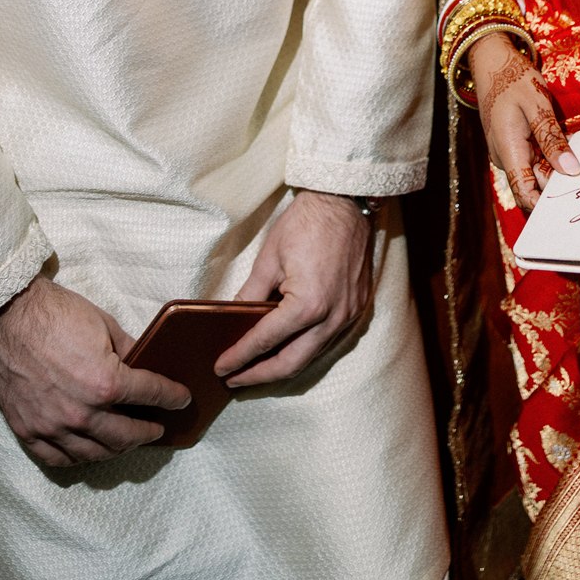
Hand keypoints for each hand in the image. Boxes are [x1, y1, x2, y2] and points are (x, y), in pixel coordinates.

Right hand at [0, 274, 191, 467]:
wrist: (7, 316)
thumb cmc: (56, 315)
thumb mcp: (105, 324)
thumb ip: (128, 350)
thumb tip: (143, 363)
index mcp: (105, 383)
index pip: (151, 395)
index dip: (172, 396)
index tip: (182, 399)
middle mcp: (82, 413)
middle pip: (126, 435)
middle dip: (148, 432)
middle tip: (158, 428)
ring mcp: (53, 427)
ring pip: (95, 454)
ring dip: (118, 449)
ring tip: (128, 440)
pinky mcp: (28, 432)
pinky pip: (60, 459)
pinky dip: (80, 457)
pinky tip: (90, 450)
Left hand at [216, 189, 374, 387]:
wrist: (346, 200)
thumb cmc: (307, 222)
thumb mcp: (270, 257)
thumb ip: (251, 293)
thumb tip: (233, 318)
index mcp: (307, 305)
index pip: (265, 341)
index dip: (240, 357)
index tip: (222, 368)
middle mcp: (332, 317)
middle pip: (291, 363)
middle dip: (260, 375)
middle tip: (236, 379)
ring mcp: (349, 315)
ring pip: (312, 356)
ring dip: (284, 365)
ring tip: (258, 368)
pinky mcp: (358, 308)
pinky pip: (328, 339)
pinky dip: (306, 348)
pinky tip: (289, 346)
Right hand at [470, 32, 579, 212]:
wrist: (491, 61)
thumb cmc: (513, 79)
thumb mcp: (536, 104)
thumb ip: (552, 138)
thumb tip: (571, 170)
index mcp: (509, 151)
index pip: (525, 195)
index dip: (547, 207)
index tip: (574, 206)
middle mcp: (507, 157)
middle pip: (535, 185)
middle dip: (560, 185)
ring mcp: (510, 151)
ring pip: (537, 171)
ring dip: (558, 168)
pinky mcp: (515, 143)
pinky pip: (535, 158)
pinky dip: (552, 155)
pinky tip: (569, 148)